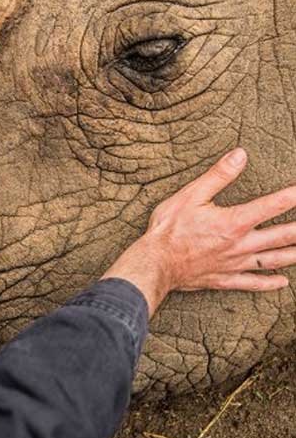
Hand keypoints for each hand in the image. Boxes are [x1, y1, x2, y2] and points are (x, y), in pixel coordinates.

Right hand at [103, 148, 293, 315]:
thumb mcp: (191, 195)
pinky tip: (282, 282)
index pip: (273, 205)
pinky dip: (269, 283)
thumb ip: (218, 175)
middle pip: (282, 236)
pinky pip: (252, 282)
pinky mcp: (224, 279)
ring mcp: (234, 264)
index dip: (294, 196)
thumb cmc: (169, 228)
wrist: (155, 262)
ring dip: (294, 254)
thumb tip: (240, 155)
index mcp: (234, 222)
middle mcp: (240, 244)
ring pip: (274, 260)